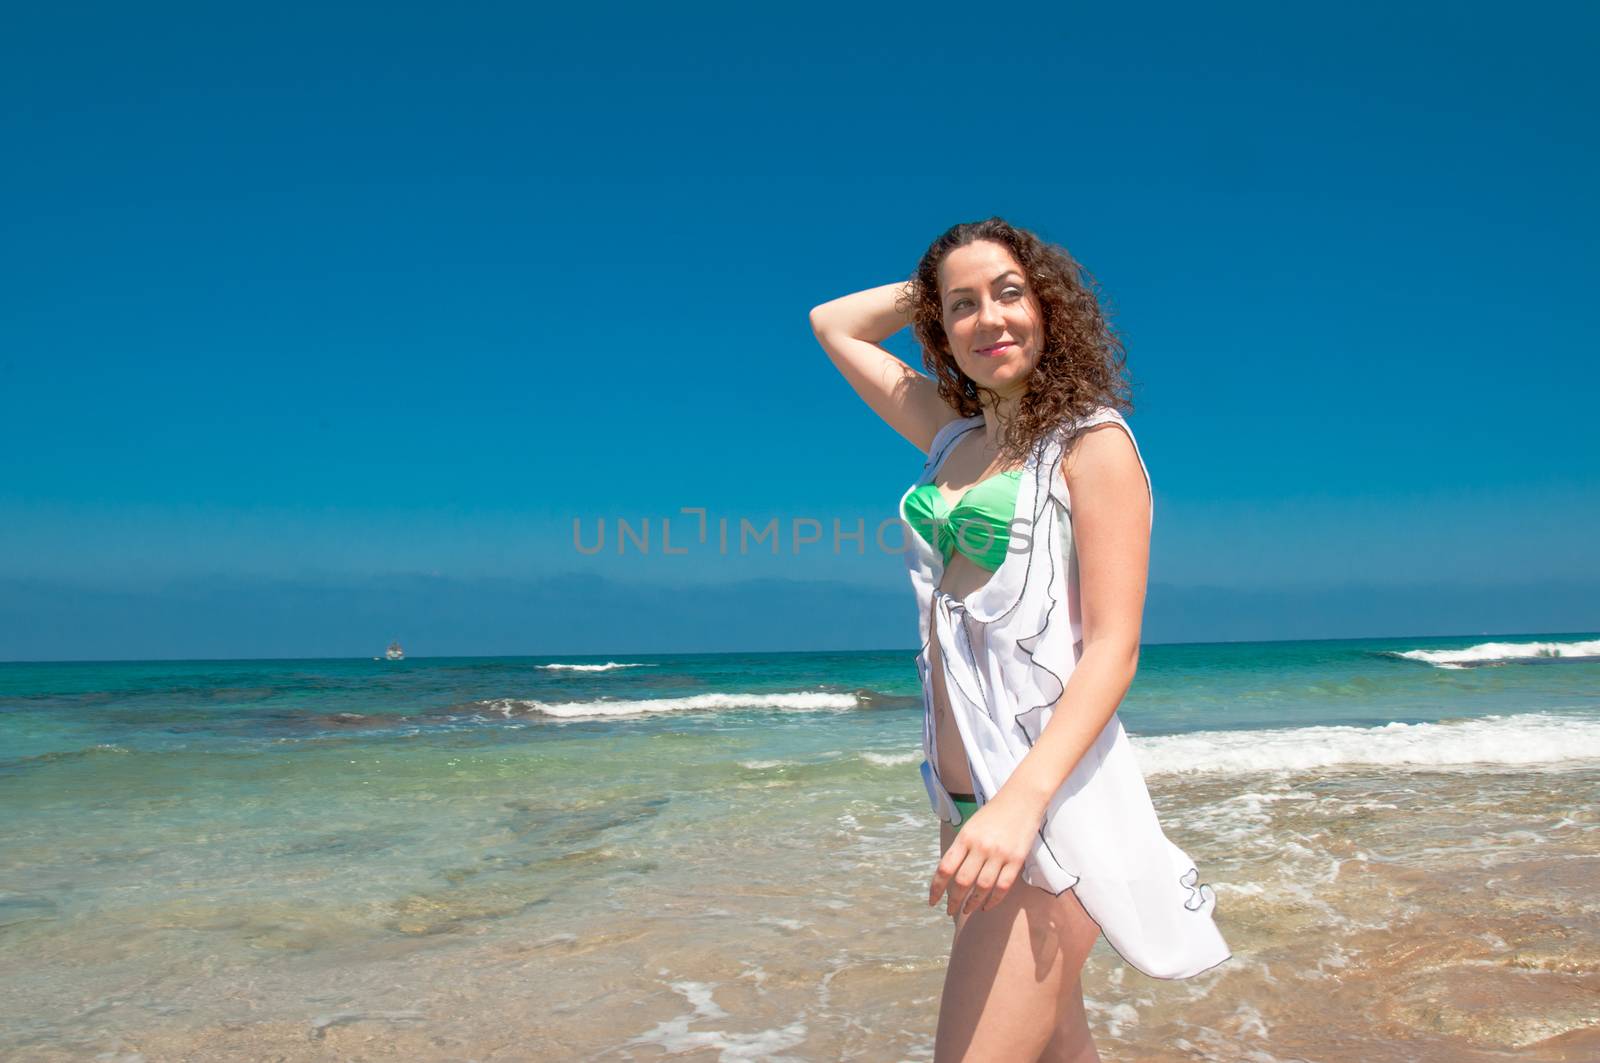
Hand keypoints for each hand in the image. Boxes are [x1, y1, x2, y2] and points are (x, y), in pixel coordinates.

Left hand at [928, 790, 1042, 916]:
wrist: (1022, 799)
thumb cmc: (993, 814)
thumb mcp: (970, 827)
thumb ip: (960, 849)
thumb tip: (949, 877)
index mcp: (965, 837)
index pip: (945, 868)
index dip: (936, 888)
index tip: (932, 901)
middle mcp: (980, 846)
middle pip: (962, 881)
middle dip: (953, 900)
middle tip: (950, 910)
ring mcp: (999, 854)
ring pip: (982, 887)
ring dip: (972, 903)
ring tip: (967, 910)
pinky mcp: (1017, 859)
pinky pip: (1003, 886)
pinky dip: (993, 900)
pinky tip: (986, 906)